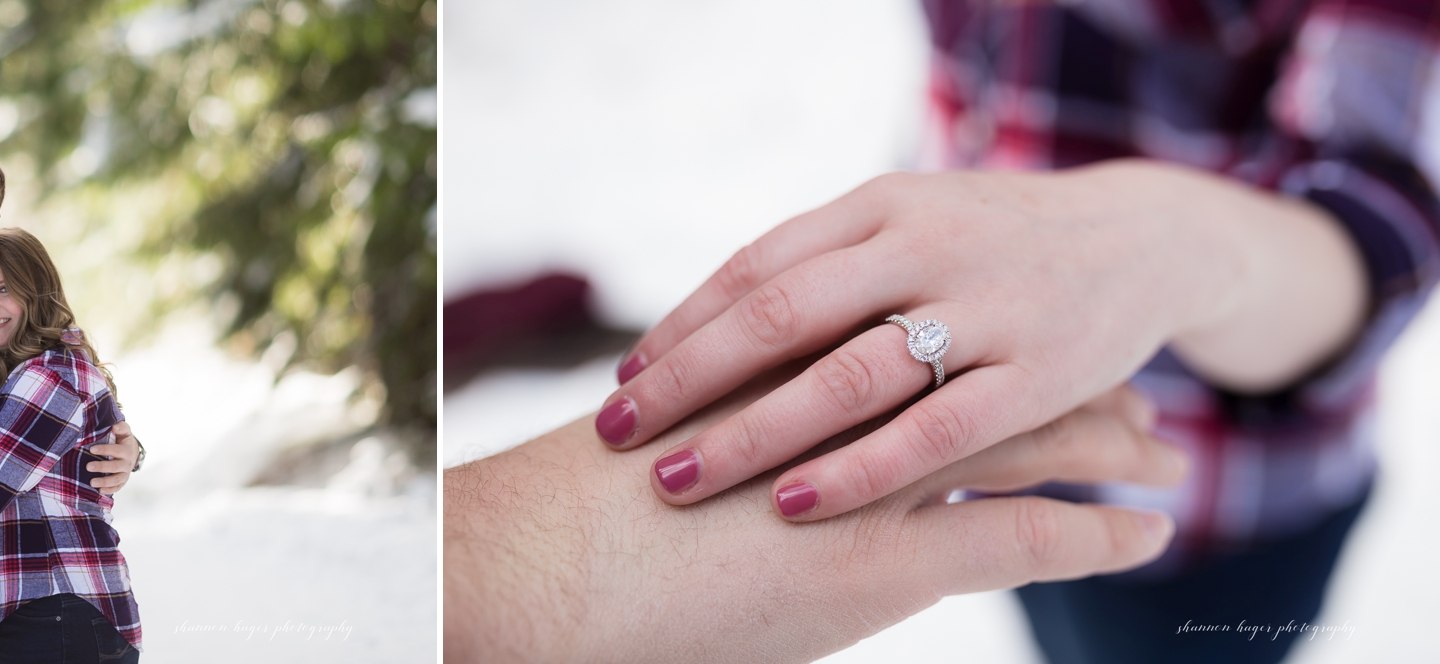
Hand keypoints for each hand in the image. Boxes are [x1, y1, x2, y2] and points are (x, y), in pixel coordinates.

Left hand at [87, 421, 137, 492]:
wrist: (132, 452)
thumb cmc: (123, 440)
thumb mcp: (124, 431)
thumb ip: (121, 427)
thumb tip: (114, 427)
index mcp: (127, 450)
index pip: (116, 450)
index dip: (104, 450)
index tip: (92, 449)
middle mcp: (127, 463)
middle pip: (115, 467)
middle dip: (102, 467)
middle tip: (88, 467)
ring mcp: (125, 473)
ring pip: (116, 480)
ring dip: (104, 482)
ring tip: (91, 483)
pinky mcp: (123, 481)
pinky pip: (117, 487)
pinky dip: (109, 490)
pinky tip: (99, 491)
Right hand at [446, 363, 1185, 662]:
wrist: (550, 563)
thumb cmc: (586, 522)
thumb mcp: (673, 450)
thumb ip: (728, 428)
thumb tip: (739, 430)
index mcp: (800, 373)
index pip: (926, 343)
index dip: (990, 352)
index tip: (1042, 363)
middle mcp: (850, 405)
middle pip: (989, 377)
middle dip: (1069, 392)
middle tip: (1132, 406)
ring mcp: (873, 476)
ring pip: (1030, 443)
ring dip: (1108, 453)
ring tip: (1169, 466)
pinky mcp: (887, 557)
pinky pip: (1028, 537)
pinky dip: (1098, 535)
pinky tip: (1146, 540)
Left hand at [601, 161, 1362, 520]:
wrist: (1147, 237)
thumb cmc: (992, 246)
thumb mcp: (907, 228)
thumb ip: (822, 270)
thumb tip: (700, 332)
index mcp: (880, 207)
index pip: (756, 267)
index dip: (683, 327)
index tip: (624, 384)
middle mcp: (923, 245)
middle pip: (781, 314)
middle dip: (689, 380)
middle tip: (620, 436)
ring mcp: (985, 308)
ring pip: (848, 374)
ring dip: (753, 432)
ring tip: (680, 480)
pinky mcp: (1040, 374)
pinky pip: (935, 431)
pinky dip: (859, 469)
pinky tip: (796, 504)